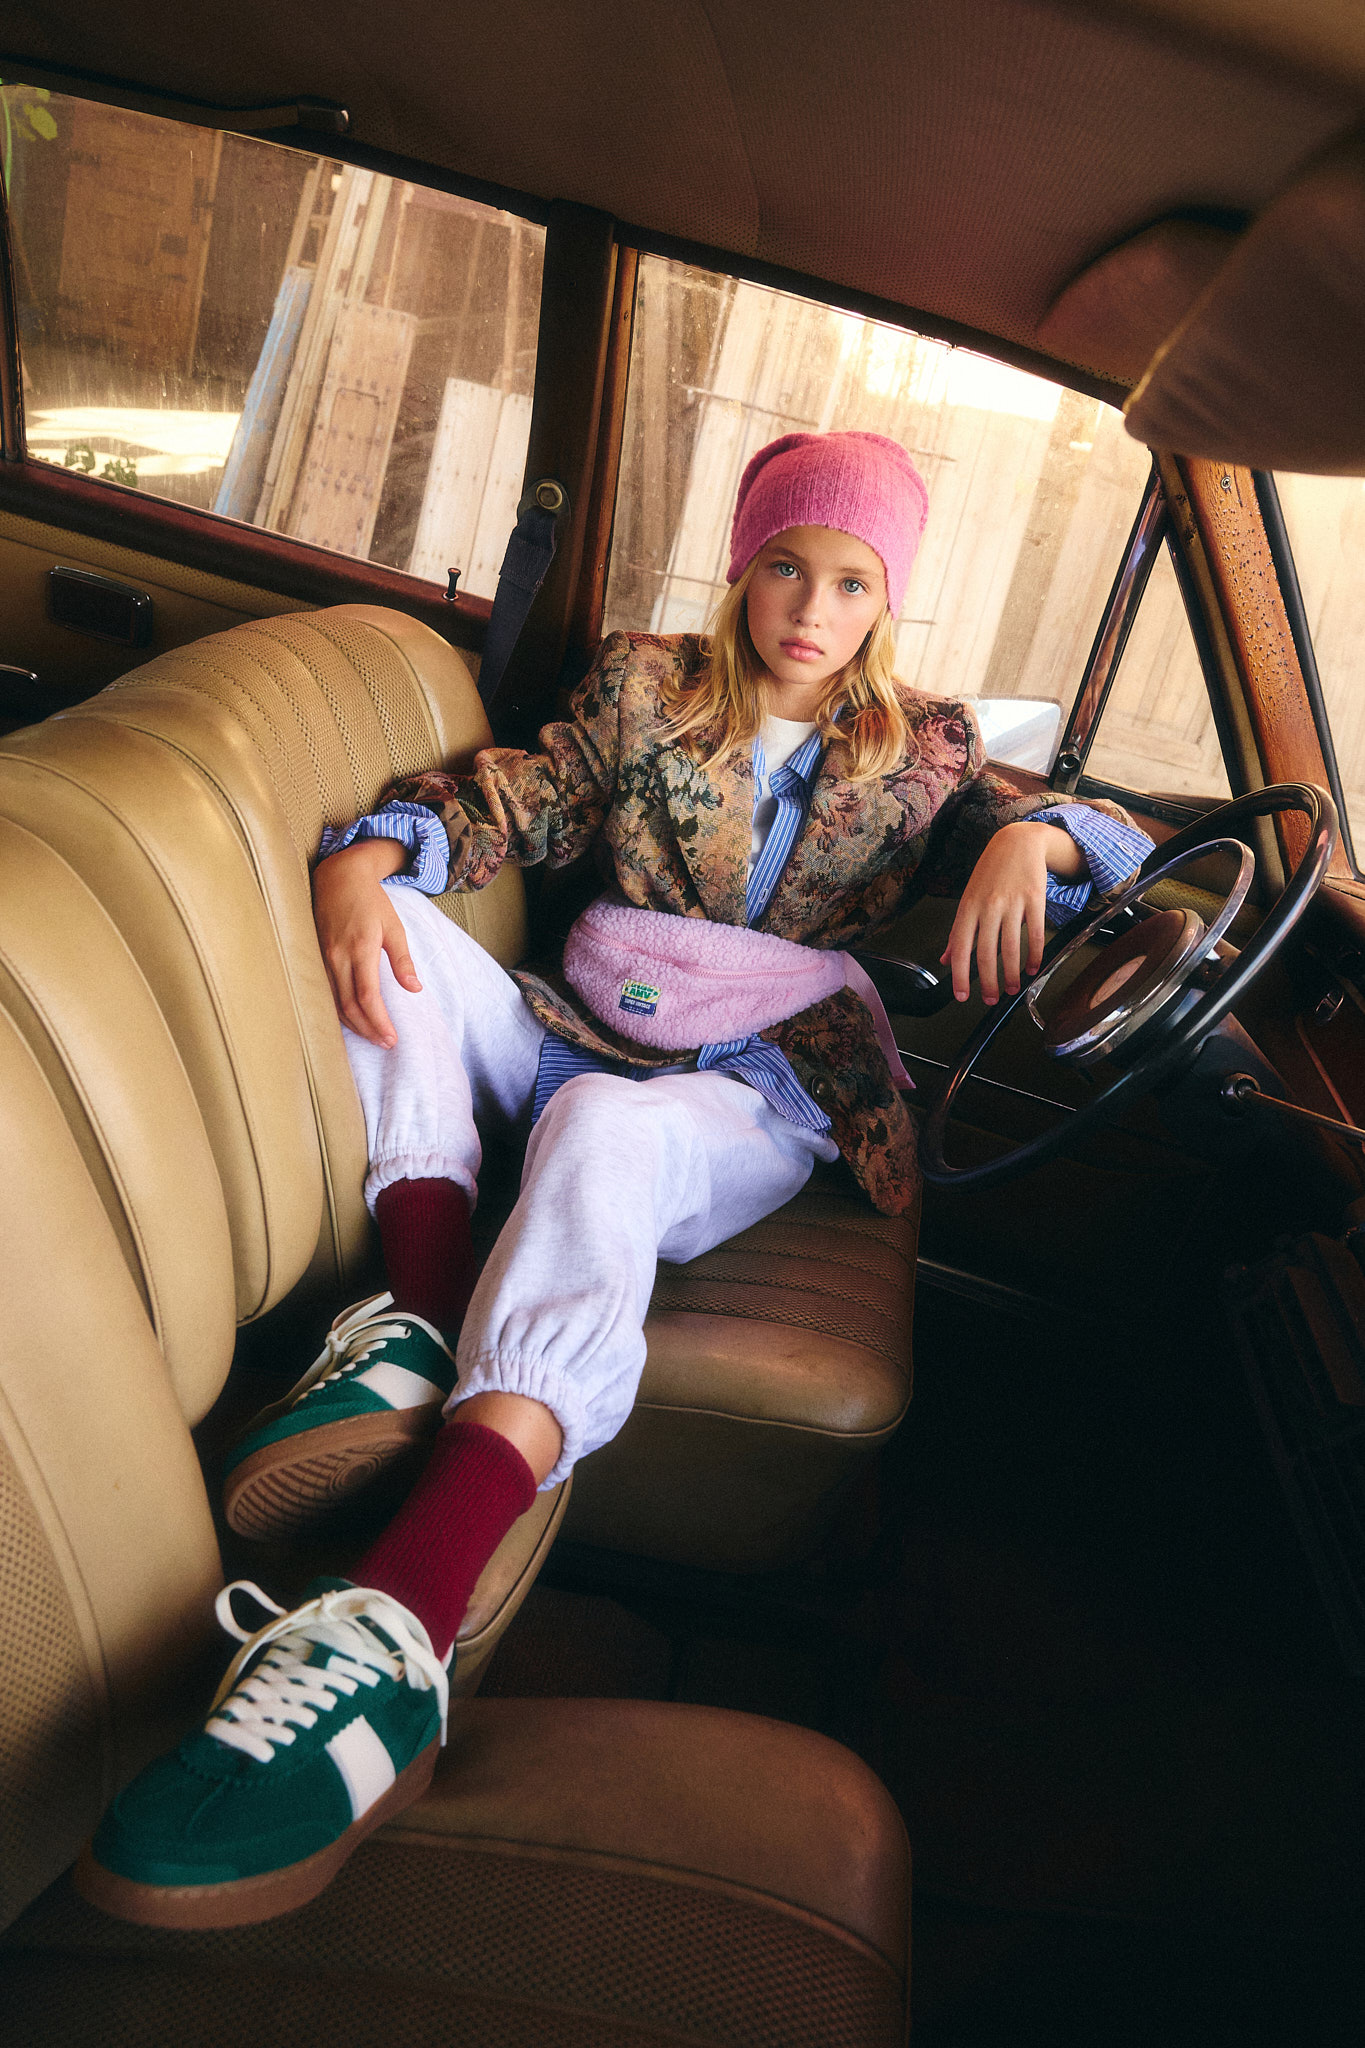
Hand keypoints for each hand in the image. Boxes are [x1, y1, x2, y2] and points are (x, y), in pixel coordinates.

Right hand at [312, 838, 421, 1047]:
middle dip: (368, 1029)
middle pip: (349, 1005)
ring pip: (334, 1002)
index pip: (366, 996)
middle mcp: (337, 956)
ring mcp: (323, 957)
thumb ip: (402, 960)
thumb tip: (414, 989)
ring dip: (354, 1024)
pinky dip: (339, 1010)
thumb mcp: (393, 927)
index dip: (378, 1021)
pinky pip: (326, 992)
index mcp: (360, 948)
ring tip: (373, 1037)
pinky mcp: (316, 957)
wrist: (338, 877)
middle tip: (386, 1043)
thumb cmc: (371, 901)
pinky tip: (352, 1020)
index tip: (392, 1038)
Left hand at [940, 821, 1080, 1004]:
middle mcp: (988, 906)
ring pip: (1011, 947)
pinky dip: (1034, 955)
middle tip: (991, 1000)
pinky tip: (1032, 968)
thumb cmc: (990, 873)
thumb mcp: (968, 899)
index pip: (960, 948)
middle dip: (988, 982)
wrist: (1018, 841)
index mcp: (968, 908)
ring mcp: (1012, 903)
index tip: (962, 996)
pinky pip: (1035, 933)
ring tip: (1012, 989)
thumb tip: (946, 960)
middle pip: (986, 953)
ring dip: (1012, 974)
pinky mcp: (1035, 899)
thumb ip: (958, 932)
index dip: (960, 975)